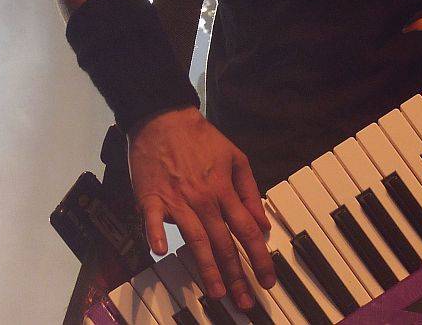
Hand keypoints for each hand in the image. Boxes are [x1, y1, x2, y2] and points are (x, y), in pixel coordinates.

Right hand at [128, 106, 275, 311]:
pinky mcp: (152, 198)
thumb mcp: (236, 157)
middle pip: (224, 242)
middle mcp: (204, 199)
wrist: (165, 118)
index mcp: (224, 189)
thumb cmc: (201, 139)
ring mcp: (178, 200)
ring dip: (207, 267)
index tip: (269, 280)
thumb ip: (250, 191)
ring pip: (196, 239)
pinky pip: (153, 220)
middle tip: (246, 302)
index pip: (247, 230)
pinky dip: (156, 234)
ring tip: (217, 292)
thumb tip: (262, 223)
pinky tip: (159, 251)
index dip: (260, 257)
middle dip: (237, 275)